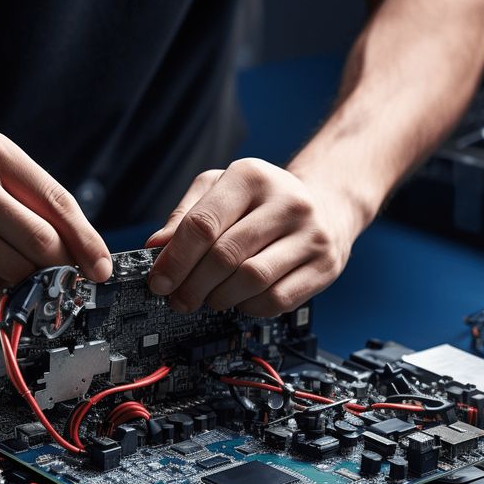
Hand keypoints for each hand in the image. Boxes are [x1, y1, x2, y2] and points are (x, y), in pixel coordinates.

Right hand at [0, 111, 110, 303]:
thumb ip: (36, 192)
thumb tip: (78, 245)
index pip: (54, 212)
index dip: (86, 247)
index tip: (100, 269)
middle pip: (33, 252)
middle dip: (54, 267)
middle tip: (56, 268)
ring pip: (2, 279)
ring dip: (20, 282)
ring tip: (14, 264)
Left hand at [145, 158, 357, 316]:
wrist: (327, 204)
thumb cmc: (263, 201)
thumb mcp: (221, 191)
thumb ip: (186, 216)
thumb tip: (156, 248)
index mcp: (252, 176)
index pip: (203, 224)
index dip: (175, 259)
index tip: (159, 282)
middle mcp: (287, 202)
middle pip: (225, 257)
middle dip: (193, 285)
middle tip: (179, 299)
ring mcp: (311, 235)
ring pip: (251, 280)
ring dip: (220, 298)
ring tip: (210, 298)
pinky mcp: (324, 266)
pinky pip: (276, 300)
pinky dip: (250, 306)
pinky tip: (241, 298)